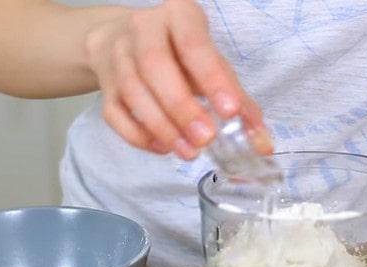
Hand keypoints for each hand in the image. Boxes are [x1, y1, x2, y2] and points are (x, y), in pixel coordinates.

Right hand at [83, 0, 269, 159]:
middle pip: (155, 66)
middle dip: (182, 107)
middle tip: (206, 138)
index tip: (230, 112)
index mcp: (178, 15)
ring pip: (132, 91)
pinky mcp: (105, 85)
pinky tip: (164, 148)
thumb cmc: (178, 52)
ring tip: (189, 151)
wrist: (122, 40)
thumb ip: (238, 99)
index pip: (194, 44)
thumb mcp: (211, 62)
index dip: (212, 78)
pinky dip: (139, 135)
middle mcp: (143, 29)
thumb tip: (262, 143)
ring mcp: (118, 56)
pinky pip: (114, 113)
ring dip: (162, 126)